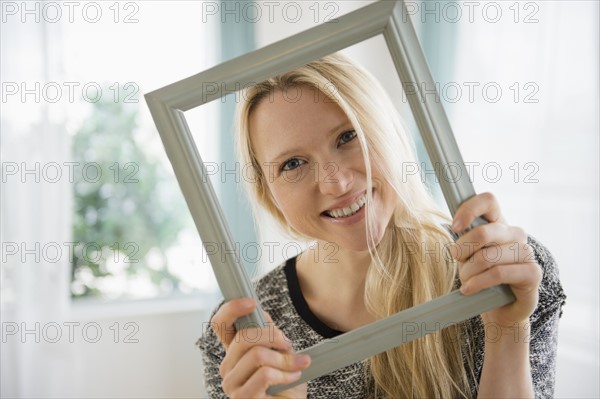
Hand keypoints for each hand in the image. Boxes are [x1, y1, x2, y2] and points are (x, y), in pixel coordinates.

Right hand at [211, 298, 309, 397]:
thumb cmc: (286, 382)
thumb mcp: (281, 350)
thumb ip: (268, 332)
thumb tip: (260, 312)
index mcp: (234, 351)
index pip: (220, 324)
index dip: (231, 309)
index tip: (251, 303)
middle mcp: (228, 366)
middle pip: (243, 336)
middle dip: (273, 336)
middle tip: (288, 344)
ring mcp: (231, 384)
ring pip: (256, 354)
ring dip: (283, 359)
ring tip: (296, 365)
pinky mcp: (241, 398)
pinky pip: (265, 374)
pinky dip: (285, 373)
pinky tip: (293, 377)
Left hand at [451, 192, 541, 327]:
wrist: (499, 309)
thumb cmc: (480, 276)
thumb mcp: (467, 254)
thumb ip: (464, 238)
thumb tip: (455, 226)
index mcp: (499, 223)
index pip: (489, 201)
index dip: (469, 210)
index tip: (455, 227)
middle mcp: (515, 234)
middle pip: (484, 232)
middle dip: (462, 249)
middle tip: (457, 261)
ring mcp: (527, 252)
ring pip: (487, 257)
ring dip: (469, 272)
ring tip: (465, 281)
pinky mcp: (533, 273)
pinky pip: (497, 274)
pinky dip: (478, 283)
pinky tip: (469, 289)